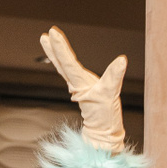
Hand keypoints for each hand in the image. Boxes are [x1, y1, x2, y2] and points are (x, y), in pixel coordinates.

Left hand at [40, 27, 126, 151]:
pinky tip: (65, 61)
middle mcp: (77, 85)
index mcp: (80, 84)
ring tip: (48, 41)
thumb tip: (121, 60)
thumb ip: (114, 77)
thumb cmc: (104, 118)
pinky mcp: (84, 92)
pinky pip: (72, 74)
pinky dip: (66, 64)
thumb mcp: (110, 96)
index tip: (52, 33)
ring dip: (56, 54)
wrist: (103, 134)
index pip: (68, 62)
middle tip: (44, 35)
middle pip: (62, 64)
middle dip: (53, 49)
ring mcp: (79, 88)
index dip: (60, 47)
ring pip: (64, 68)